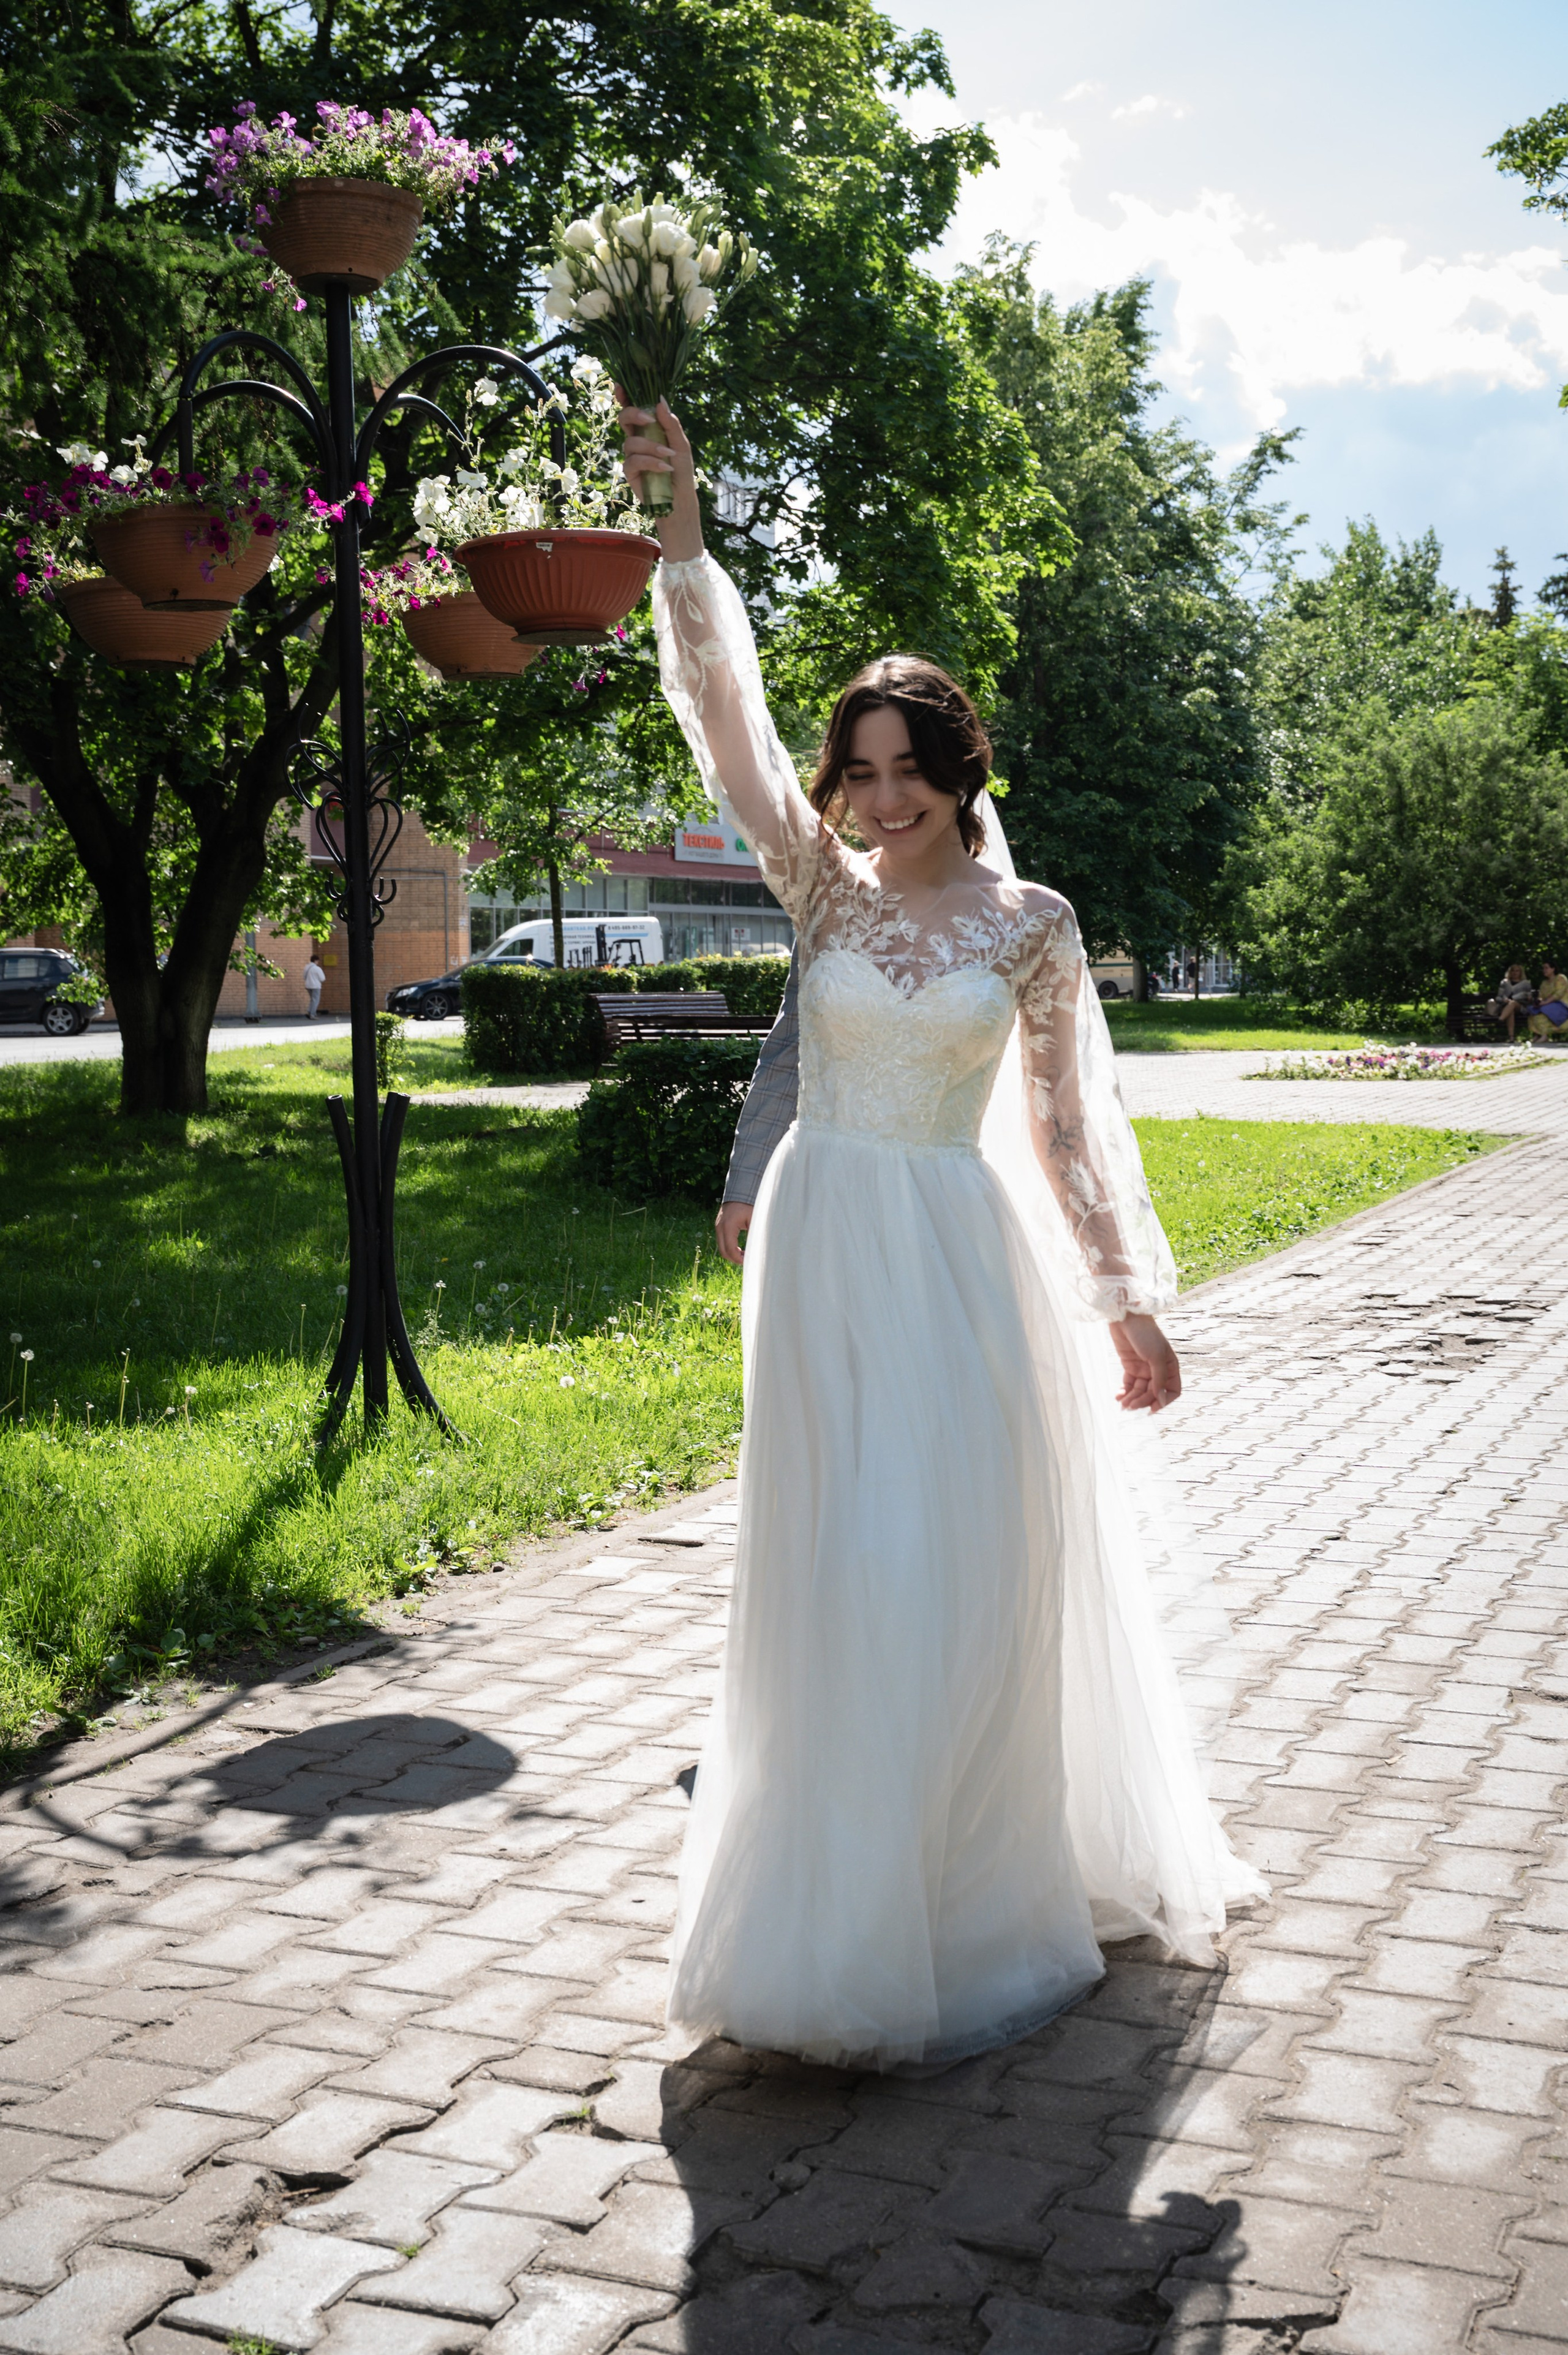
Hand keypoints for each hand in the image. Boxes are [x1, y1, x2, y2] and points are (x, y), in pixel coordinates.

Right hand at [619, 393, 703, 561]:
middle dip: (634, 414)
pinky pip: (633, 460)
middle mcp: (638, 438)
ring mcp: (632, 454)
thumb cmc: (681, 470)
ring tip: (668, 456)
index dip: (624, 395)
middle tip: (649, 420)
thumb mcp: (681, 444)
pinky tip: (664, 468)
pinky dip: (650, 462)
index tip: (621, 385)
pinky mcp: (630, 471)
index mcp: (649, 428)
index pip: (633, 407)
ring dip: (651, 447)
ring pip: (631, 441)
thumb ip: (671, 423)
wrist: (680, 498)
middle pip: (624, 417)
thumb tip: (660, 400)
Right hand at [715, 1200, 751, 1265]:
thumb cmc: (749, 1204)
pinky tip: (740, 1249)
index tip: (749, 1261)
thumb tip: (757, 1252)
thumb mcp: (754, 1221)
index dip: (739, 1259)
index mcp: (728, 1226)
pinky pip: (722, 1241)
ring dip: (732, 1254)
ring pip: (721, 1248)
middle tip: (747, 1260)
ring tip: (745, 1255)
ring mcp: (718, 1226)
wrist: (740, 1191)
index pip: (730, 1249)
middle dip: (734, 1259)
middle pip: (723, 1251)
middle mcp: (720, 1227)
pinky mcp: (719, 1226)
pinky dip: (729, 1248)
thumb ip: (754, 1236)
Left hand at [1109, 1314, 1180, 1412]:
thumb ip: (1159, 1379)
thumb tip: (1160, 1399)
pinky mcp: (1130, 1366)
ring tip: (1122, 1404)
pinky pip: (1129, 1384)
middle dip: (1142, 1401)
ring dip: (1132, 1399)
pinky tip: (1118, 1397)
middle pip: (1153, 1393)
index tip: (1152, 1408)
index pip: (1172, 1390)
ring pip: (1140, 1390)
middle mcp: (1158, 1369)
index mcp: (1170, 1366)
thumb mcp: (1156, 1357)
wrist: (1126, 1317)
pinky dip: (1125, 1391)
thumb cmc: (1145, 1334)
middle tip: (1130, 1406)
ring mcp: (1144, 1368)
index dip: (1164, 1401)